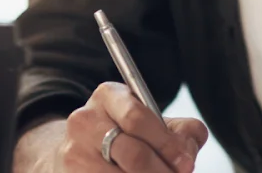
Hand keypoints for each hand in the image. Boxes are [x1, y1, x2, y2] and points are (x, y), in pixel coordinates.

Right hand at [58, 82, 208, 172]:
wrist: (80, 149)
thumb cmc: (125, 134)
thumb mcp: (152, 121)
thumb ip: (181, 130)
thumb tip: (187, 152)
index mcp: (108, 96)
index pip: (138, 118)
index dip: (167, 144)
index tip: (185, 163)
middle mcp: (85, 120)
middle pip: (133, 154)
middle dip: (162, 171)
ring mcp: (74, 151)